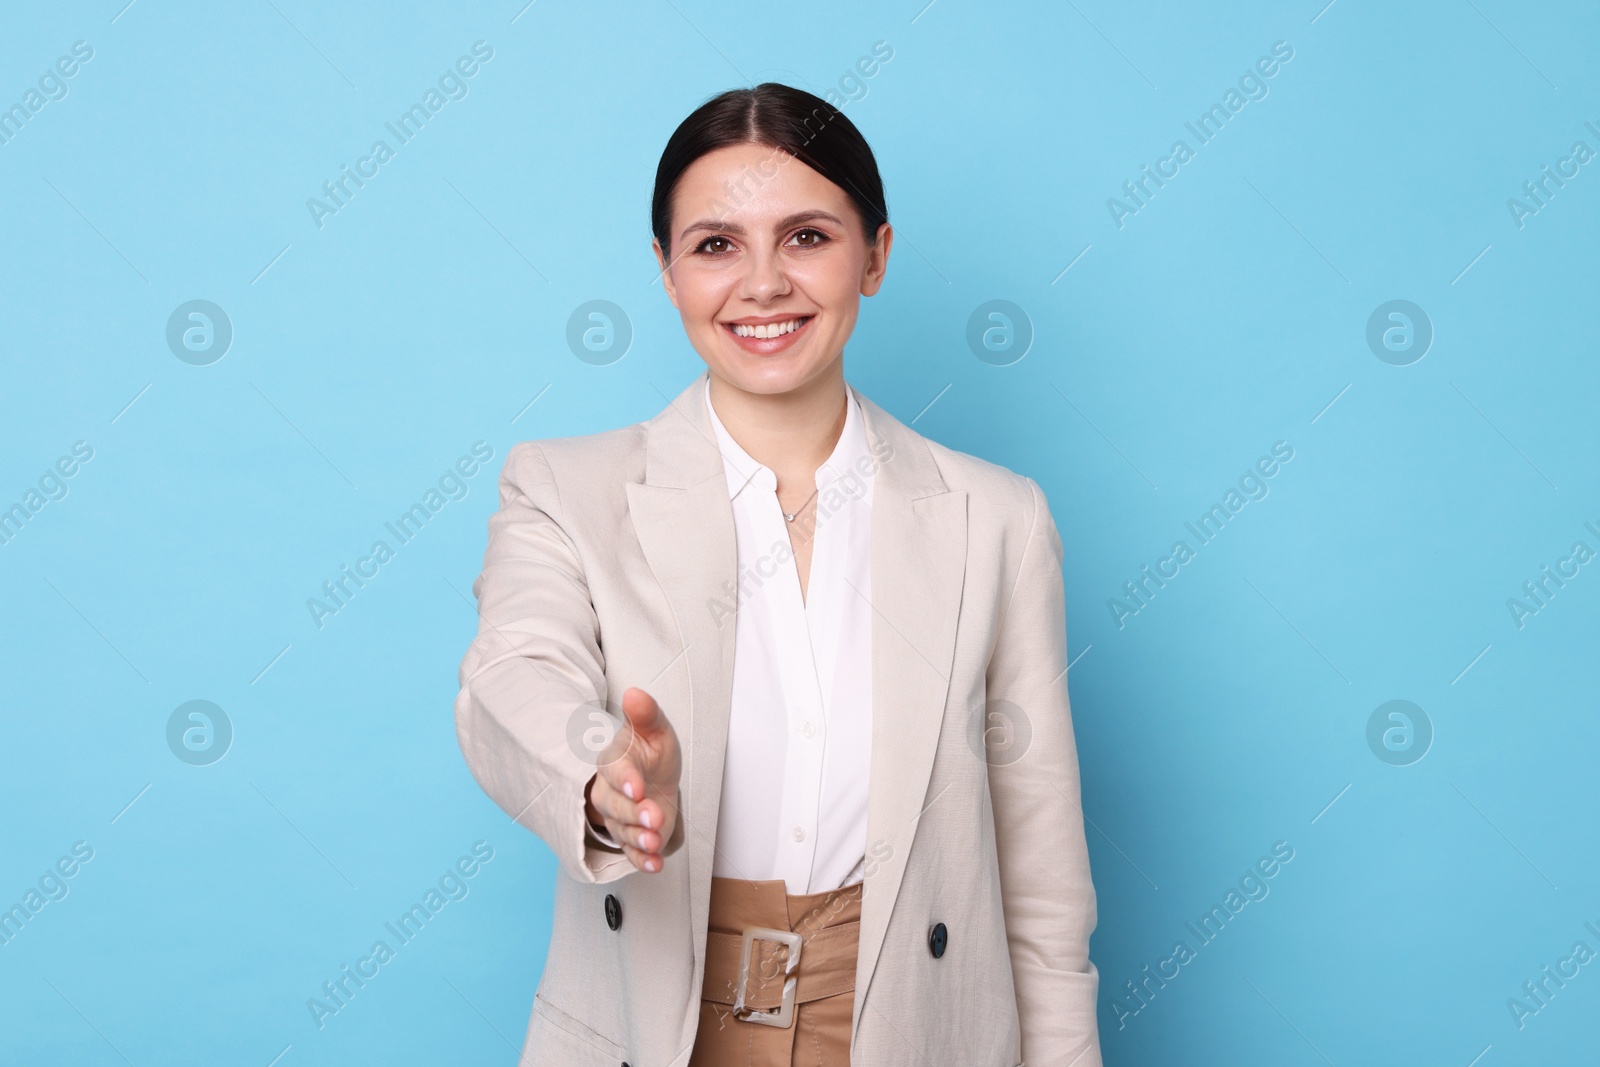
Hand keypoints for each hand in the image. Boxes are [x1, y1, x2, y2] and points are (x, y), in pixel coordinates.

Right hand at [584, 687, 681, 873]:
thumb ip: (646, 714)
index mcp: (615, 762)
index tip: (636, 786)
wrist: (656, 777)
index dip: (624, 779)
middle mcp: (611, 792)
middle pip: (614, 805)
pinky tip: (655, 864)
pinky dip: (642, 860)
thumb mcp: (655, 729)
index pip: (615, 770)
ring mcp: (620, 817)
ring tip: (655, 841)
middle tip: (653, 817)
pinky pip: (632, 852)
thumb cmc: (651, 752)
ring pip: (622, 830)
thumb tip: (635, 693)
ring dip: (639, 838)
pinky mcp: (631, 838)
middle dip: (633, 813)